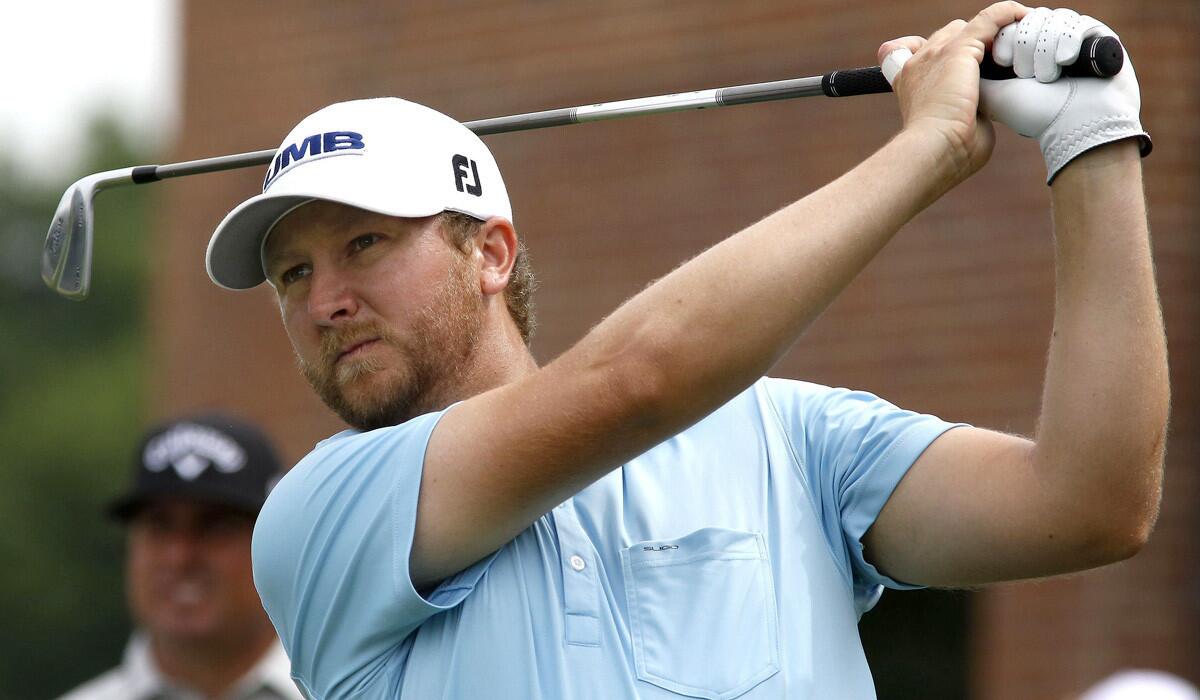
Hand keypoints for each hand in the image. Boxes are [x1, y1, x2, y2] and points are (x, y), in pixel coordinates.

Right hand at [878, 2, 1029, 183]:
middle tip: (1001, 66)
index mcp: (910, 83)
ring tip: (1020, 48)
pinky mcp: (959, 47)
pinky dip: (1009, 15)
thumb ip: (967, 114)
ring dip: (995, 34)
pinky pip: (990, 18)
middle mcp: (919, 63)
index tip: (962, 65)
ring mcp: (937, 52)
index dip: (938, 53)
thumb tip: (982, 115)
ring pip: (972, 27)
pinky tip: (1026, 19)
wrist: (934, 149)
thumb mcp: (953, 130)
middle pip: (950, 36)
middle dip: (975, 46)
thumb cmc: (946, 153)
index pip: (916, 51)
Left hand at [979, 7, 1150, 181]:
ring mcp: (1074, 40)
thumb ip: (974, 68)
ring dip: (1044, 47)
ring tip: (1047, 76)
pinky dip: (1068, 40)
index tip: (1000, 60)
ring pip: (1052, 18)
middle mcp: (1048, 44)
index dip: (1004, 37)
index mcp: (1023, 54)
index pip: (1008, 25)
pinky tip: (1065, 60)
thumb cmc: (1035, 114)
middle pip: (1029, 18)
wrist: (1076, 129)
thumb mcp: (993, 92)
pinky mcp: (1099, 38)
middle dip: (1023, 44)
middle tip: (1024, 73)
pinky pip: (1078, 22)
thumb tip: (963, 49)